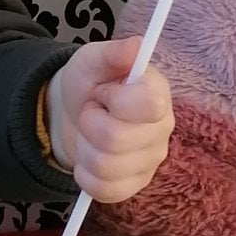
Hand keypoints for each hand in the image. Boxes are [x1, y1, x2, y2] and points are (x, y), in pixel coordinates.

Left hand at [46, 38, 172, 203]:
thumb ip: (114, 53)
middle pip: (116, 139)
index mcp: (157, 93)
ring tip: (90, 133)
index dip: (115, 100)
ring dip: (85, 148)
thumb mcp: (94, 59)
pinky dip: (86, 175)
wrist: (73, 113)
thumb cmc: (90, 82)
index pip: (149, 105)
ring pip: (106, 167)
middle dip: (90, 123)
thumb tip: (137, 44)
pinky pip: (105, 191)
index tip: (104, 92)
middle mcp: (162, 129)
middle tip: (92, 112)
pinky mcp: (136, 185)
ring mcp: (150, 160)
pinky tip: (88, 158)